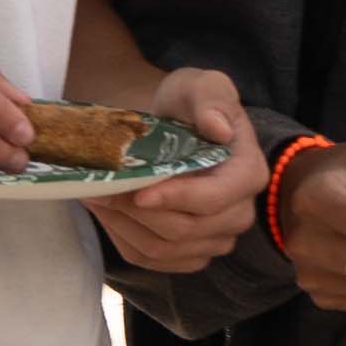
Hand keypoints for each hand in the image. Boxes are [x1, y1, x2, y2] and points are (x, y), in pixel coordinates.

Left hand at [92, 64, 257, 274]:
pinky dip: (122, 238)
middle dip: (137, 211)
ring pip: (165, 249)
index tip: (138, 191)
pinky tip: (107, 212)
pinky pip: (152, 260)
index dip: (175, 199)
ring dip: (124, 225)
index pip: (214, 200)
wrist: (175, 126)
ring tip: (97, 196)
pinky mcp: (189, 253)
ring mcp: (216, 238)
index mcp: (249, 174)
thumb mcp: (201, 85)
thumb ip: (212, 99)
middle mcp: (239, 213)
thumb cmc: (189, 104)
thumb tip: (219, 129)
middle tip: (101, 187)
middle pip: (186, 230)